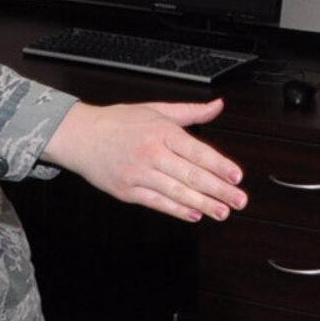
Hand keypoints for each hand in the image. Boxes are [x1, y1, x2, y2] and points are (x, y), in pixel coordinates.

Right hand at [43, 100, 245, 222]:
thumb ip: (190, 111)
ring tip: (222, 212)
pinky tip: (193, 215)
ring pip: (177, 192)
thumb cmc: (118, 122)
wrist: (79, 136)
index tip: (237, 177)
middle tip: (239, 200)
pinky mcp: (127, 190)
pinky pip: (156, 202)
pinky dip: (176, 210)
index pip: (198, 151)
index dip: (220, 166)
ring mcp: (139, 173)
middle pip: (192, 175)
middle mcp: (152, 152)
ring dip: (203, 204)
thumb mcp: (156, 109)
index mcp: (162, 131)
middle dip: (219, 190)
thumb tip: (218, 106)